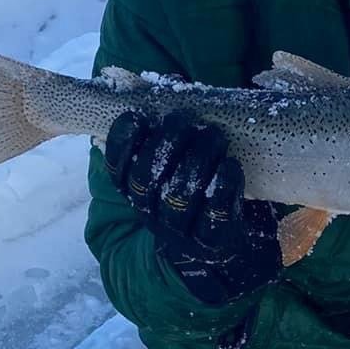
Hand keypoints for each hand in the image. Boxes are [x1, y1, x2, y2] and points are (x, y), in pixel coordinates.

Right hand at [104, 108, 281, 305]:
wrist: (225, 260)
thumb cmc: (199, 202)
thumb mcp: (176, 175)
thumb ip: (163, 141)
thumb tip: (153, 88)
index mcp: (140, 198)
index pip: (118, 172)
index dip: (121, 144)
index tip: (135, 116)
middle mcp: (155, 217)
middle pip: (146, 181)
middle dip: (163, 144)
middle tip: (182, 119)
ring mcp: (184, 233)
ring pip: (178, 195)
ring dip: (196, 159)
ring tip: (213, 134)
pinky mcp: (216, 243)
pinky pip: (216, 213)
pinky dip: (225, 185)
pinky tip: (231, 165)